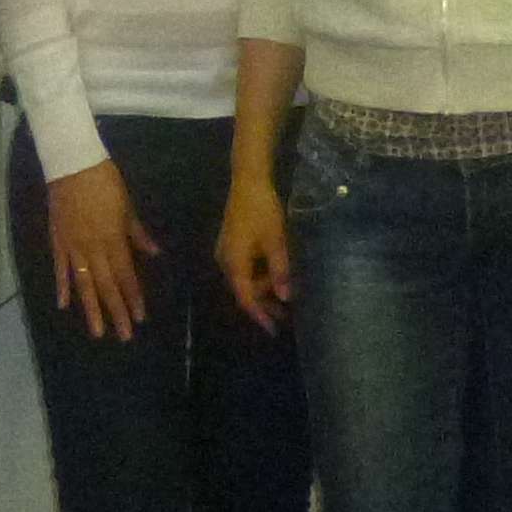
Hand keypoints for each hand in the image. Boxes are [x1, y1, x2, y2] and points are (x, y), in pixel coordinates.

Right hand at [44, 160, 160, 340]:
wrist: (73, 165)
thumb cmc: (105, 182)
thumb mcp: (127, 206)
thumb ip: (138, 233)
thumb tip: (154, 253)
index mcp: (114, 239)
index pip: (126, 275)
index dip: (133, 297)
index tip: (140, 317)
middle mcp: (94, 248)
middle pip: (107, 285)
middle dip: (116, 311)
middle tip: (124, 336)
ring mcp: (74, 247)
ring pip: (84, 284)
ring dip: (92, 309)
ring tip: (97, 332)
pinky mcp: (58, 241)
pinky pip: (60, 268)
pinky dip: (62, 286)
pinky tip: (64, 305)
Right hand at [216, 172, 294, 330]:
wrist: (248, 182)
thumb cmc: (263, 210)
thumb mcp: (276, 241)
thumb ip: (280, 271)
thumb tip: (286, 298)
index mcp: (233, 262)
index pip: (245, 297)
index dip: (259, 315)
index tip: (273, 330)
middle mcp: (225, 260)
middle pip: (243, 291)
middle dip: (263, 305)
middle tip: (284, 320)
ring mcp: (226, 252)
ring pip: (244, 280)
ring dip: (263, 290)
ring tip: (285, 299)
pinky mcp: (231, 244)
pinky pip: (244, 269)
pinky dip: (259, 277)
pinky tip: (275, 278)